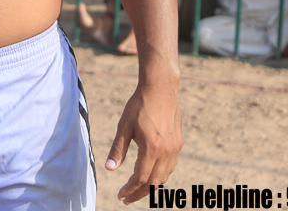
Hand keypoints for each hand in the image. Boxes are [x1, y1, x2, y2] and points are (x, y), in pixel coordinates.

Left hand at [105, 84, 182, 204]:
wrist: (160, 88)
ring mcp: (175, 148)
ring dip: (151, 186)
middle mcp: (166, 152)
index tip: (120, 196)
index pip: (140, 178)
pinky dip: (161, 175)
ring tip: (137, 189)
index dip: (130, 190)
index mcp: (152, 149)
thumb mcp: (124, 126)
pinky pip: (170, 167)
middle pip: (154, 182)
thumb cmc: (139, 105)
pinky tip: (151, 174)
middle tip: (127, 198)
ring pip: (164, 176)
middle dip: (139, 193)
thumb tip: (109, 169)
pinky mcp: (178, 143)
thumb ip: (118, 149)